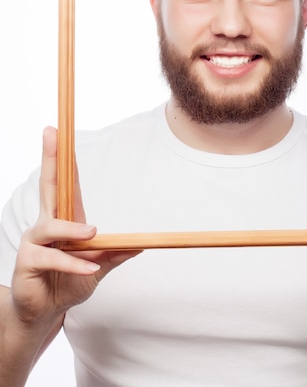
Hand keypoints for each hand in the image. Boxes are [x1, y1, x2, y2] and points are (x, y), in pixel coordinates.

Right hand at [11, 127, 140, 326]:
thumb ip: (115, 254)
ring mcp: (34, 242)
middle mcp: (46, 224)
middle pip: (48, 185)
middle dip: (49, 158)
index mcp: (64, 220)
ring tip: (91, 235)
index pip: (65, 183)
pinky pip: (53, 258)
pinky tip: (90, 267)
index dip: (65, 159)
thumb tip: (140, 244)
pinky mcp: (27, 262)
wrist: (45, 313)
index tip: (60, 131)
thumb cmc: (68, 283)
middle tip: (50, 131)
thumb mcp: (98, 267)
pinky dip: (74, 263)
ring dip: (72, 231)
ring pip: (50, 226)